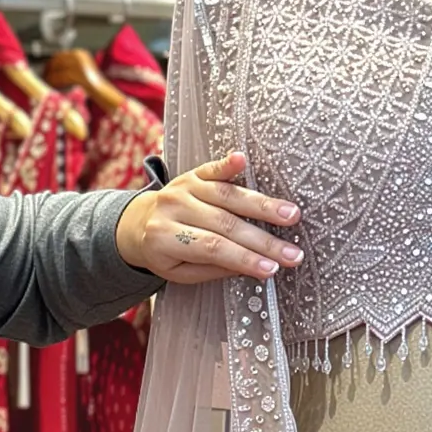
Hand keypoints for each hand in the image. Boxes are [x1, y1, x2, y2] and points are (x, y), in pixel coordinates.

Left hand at [115, 153, 304, 284]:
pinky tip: (243, 159)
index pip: (212, 248)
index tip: (272, 268)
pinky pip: (212, 168)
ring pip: (227, 196)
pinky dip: (228, 164)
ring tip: (291, 215)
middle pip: (225, 223)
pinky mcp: (193, 173)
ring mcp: (183, 187)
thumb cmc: (165, 253)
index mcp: (164, 238)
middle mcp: (173, 208)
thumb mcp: (180, 271)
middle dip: (263, 240)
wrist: (138, 224)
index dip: (244, 258)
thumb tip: (254, 266)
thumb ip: (214, 267)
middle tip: (293, 252)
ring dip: (262, 205)